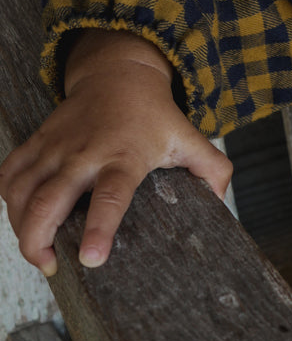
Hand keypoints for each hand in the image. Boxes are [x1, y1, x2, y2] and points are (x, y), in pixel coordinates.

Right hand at [0, 30, 231, 275]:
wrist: (118, 73)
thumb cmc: (154, 114)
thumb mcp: (189, 138)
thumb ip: (212, 169)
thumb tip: (220, 199)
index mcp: (124, 158)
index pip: (110, 197)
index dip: (99, 230)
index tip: (90, 259)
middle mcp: (84, 154)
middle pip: (49, 201)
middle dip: (38, 241)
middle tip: (50, 267)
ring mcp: (55, 148)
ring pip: (20, 192)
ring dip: (20, 229)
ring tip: (37, 254)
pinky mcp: (36, 143)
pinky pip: (9, 175)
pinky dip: (7, 201)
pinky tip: (20, 220)